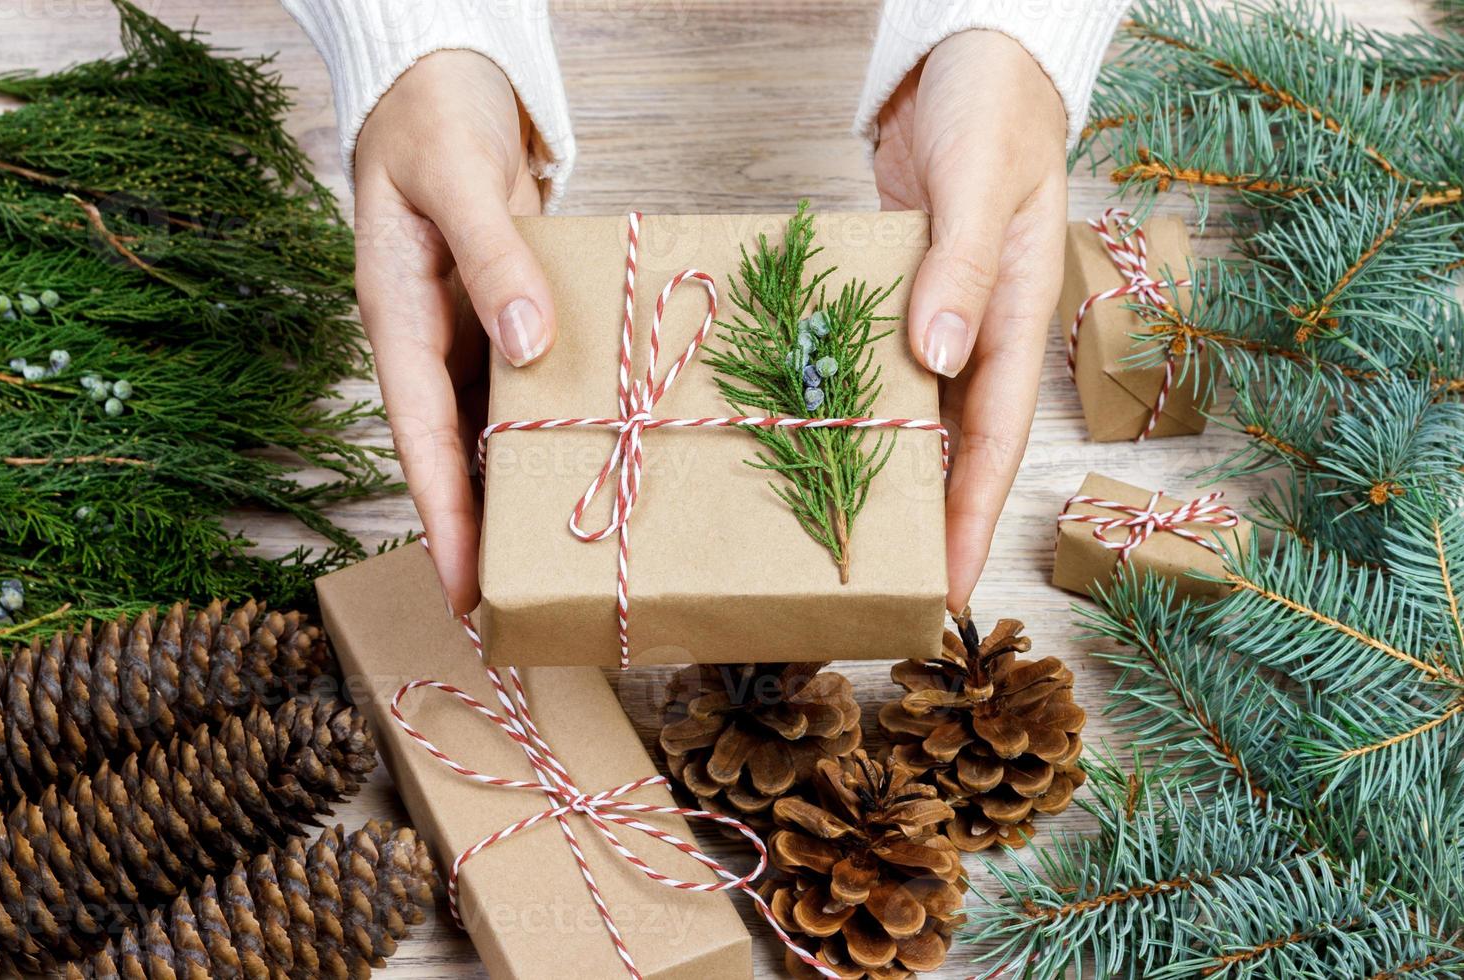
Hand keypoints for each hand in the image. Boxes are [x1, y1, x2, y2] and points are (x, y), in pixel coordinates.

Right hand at [354, 50, 555, 615]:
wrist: (445, 81)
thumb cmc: (434, 118)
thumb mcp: (457, 177)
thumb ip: (492, 257)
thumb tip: (526, 343)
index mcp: (396, 318)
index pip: (418, 440)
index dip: (441, 519)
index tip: (461, 590)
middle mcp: (430, 341)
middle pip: (453, 455)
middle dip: (479, 532)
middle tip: (515, 608)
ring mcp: (469, 333)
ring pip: (490, 432)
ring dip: (517, 492)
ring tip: (553, 561)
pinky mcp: (505, 317)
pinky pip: (525, 389)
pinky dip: (547, 430)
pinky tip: (583, 467)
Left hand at [874, 30, 1067, 611]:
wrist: (969, 58)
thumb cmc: (994, 109)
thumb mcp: (980, 183)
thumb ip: (957, 268)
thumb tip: (938, 359)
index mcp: (1013, 316)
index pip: (996, 441)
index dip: (970, 519)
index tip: (943, 588)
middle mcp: (975, 332)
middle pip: (953, 449)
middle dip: (924, 522)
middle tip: (880, 588)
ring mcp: (935, 319)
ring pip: (911, 417)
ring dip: (883, 473)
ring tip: (842, 538)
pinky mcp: (895, 299)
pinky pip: (874, 368)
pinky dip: (850, 406)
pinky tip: (814, 441)